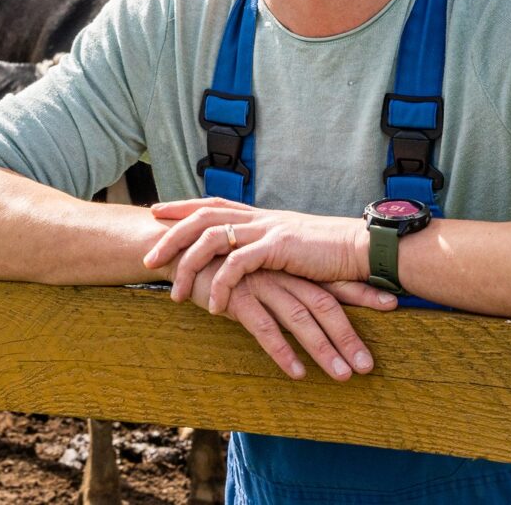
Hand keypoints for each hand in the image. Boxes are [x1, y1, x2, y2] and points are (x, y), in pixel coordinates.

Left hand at [144, 196, 393, 315]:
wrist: (362, 248)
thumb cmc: (330, 253)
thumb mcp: (291, 246)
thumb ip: (267, 246)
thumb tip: (247, 256)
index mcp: (260, 215)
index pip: (211, 204)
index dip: (181, 206)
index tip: (155, 212)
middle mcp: (259, 217)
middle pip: (201, 217)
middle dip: (170, 236)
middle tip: (147, 258)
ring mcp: (268, 229)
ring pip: (212, 238)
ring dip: (189, 266)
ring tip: (176, 295)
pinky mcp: (279, 248)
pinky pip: (238, 265)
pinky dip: (223, 286)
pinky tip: (215, 307)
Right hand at [188, 262, 378, 380]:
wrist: (174, 244)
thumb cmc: (216, 260)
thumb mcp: (254, 266)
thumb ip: (279, 278)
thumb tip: (303, 298)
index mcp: (287, 264)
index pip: (331, 278)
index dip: (362, 292)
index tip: (394, 305)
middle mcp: (279, 272)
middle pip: (324, 304)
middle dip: (349, 336)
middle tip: (368, 366)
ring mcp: (259, 282)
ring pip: (299, 318)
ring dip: (323, 349)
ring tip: (342, 375)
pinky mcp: (235, 296)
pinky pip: (263, 327)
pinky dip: (283, 351)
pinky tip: (297, 372)